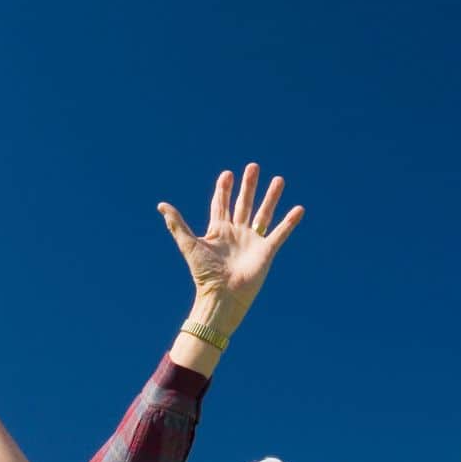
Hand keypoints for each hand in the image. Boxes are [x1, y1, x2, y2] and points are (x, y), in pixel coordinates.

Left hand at [157, 162, 304, 332]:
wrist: (222, 295)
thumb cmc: (204, 273)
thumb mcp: (188, 244)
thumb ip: (177, 224)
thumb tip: (161, 205)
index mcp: (218, 231)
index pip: (221, 204)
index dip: (224, 189)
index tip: (227, 173)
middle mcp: (236, 234)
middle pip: (243, 204)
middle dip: (248, 185)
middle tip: (253, 166)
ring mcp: (252, 241)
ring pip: (263, 213)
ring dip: (271, 196)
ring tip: (279, 179)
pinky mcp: (266, 251)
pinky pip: (280, 233)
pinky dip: (290, 222)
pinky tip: (298, 209)